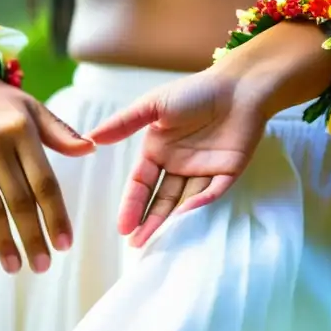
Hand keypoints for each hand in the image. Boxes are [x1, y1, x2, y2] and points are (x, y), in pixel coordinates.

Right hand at [0, 47, 94, 272]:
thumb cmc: (0, 101)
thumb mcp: (33, 108)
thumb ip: (61, 133)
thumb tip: (92, 149)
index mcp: (23, 132)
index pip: (45, 182)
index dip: (56, 215)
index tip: (66, 243)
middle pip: (19, 200)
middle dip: (33, 236)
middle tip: (44, 266)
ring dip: (3, 241)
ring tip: (16, 267)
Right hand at [87, 67, 268, 247]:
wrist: (240, 85)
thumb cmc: (195, 91)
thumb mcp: (154, 105)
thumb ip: (124, 123)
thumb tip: (91, 138)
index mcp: (159, 150)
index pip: (141, 184)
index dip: (132, 205)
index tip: (123, 228)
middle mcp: (179, 165)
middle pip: (161, 200)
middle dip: (149, 222)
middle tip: (137, 245)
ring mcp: (203, 170)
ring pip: (185, 202)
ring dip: (171, 220)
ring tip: (158, 241)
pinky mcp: (228, 172)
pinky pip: (213, 193)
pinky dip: (200, 205)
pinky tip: (186, 215)